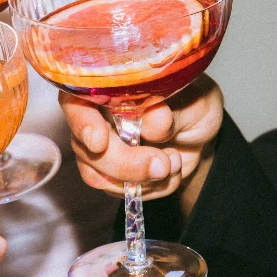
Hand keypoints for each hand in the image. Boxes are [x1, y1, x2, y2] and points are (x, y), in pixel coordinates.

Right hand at [60, 75, 223, 205]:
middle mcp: (92, 116)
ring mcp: (96, 149)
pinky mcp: (108, 175)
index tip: (99, 142)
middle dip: (123, 162)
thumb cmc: (190, 105)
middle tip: (161, 164)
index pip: (76, 101)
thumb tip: (154, 122)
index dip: (83, 123)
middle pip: (84, 146)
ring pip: (97, 175)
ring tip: (173, 162)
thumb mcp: (191, 101)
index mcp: (104, 85)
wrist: (200, 135)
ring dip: (141, 178)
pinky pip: (118, 191)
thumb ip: (171, 109)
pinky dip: (150, 188)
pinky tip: (170, 170)